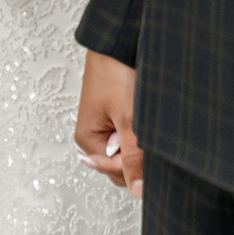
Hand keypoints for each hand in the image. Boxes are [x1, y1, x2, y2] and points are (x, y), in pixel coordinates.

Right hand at [74, 51, 142, 196]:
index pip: (116, 173)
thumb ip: (132, 158)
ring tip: (143, 120)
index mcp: (88, 140)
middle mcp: (94, 136)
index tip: (145, 146)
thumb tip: (137, 191)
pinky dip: (140, 130)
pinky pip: (129, 135)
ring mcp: (105, 126)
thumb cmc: (115, 74)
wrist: (117, 43)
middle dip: (137, 154)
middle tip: (145, 131)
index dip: (135, 165)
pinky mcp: (115, 116)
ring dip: (140, 141)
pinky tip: (144, 116)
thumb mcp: (129, 120)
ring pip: (128, 150)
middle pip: (122, 165)